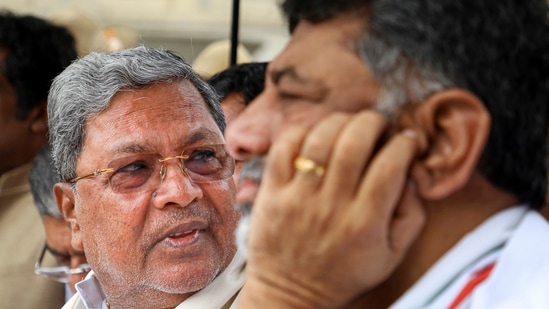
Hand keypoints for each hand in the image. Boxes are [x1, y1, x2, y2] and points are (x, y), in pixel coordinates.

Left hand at [238, 111, 425, 307]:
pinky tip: (315, 135)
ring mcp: (298, 198)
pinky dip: (302, 131)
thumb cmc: (344, 273)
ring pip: (319, 139)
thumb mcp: (391, 255)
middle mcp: (332, 206)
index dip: (404, 142)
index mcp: (365, 223)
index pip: (391, 165)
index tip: (406, 139)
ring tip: (348, 125)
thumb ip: (411, 215)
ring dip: (339, 121)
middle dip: (372, 121)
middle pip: (354, 142)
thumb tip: (410, 173)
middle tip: (377, 123)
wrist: (290, 293)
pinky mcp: (272, 193)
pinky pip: (284, 148)